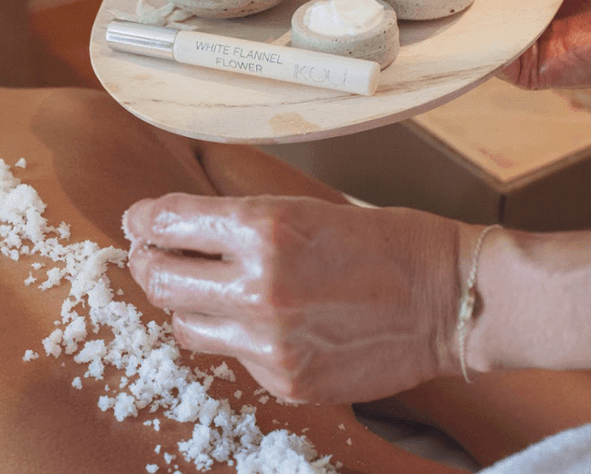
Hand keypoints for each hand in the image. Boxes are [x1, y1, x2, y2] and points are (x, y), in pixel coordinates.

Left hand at [123, 194, 470, 404]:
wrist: (450, 300)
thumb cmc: (382, 243)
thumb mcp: (302, 209)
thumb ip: (233, 224)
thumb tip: (168, 228)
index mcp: (264, 227)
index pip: (165, 222)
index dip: (144, 219)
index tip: (140, 221)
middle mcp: (259, 285)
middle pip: (158, 278)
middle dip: (148, 262)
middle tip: (153, 254)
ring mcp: (269, 340)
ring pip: (183, 323)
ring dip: (187, 303)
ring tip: (209, 289)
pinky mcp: (284, 380)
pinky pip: (230, 355)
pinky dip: (235, 335)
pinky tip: (266, 320)